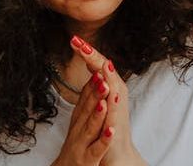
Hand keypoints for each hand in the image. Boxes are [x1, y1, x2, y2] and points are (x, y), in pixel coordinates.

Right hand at [52, 55, 113, 165]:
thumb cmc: (78, 144)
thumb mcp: (80, 121)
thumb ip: (88, 100)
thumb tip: (97, 75)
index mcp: (79, 118)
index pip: (85, 96)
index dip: (92, 80)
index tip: (97, 64)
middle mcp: (78, 128)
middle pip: (87, 107)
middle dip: (95, 91)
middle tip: (102, 75)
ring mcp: (82, 144)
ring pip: (91, 126)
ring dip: (98, 112)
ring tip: (106, 99)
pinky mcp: (88, 159)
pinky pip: (97, 149)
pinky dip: (103, 140)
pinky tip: (111, 131)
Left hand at [71, 37, 146, 165]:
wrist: (117, 153)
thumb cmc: (107, 126)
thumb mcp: (101, 100)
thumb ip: (98, 82)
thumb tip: (93, 64)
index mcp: (110, 87)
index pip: (97, 65)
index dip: (87, 52)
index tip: (74, 39)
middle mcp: (116, 93)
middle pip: (105, 70)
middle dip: (93, 56)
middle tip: (80, 43)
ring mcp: (118, 108)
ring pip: (113, 87)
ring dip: (107, 75)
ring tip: (100, 62)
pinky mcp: (117, 123)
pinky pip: (116, 112)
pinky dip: (114, 102)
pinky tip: (111, 96)